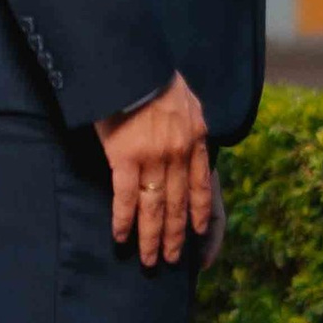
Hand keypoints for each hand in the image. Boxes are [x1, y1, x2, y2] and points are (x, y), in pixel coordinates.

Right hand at [96, 71, 211, 266]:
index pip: (202, 185)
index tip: (196, 233)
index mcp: (195, 140)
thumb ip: (189, 124)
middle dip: (174, 236)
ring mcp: (154, 158)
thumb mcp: (185, 99)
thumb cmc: (152, 75)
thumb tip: (191, 140)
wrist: (131, 63)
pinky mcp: (125, 158)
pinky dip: (124, 220)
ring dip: (151, 238)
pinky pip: (127, 198)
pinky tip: (121, 237)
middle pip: (178, 204)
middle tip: (168, 259)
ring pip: (155, 208)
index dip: (199, 212)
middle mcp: (179, 154)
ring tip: (149, 260)